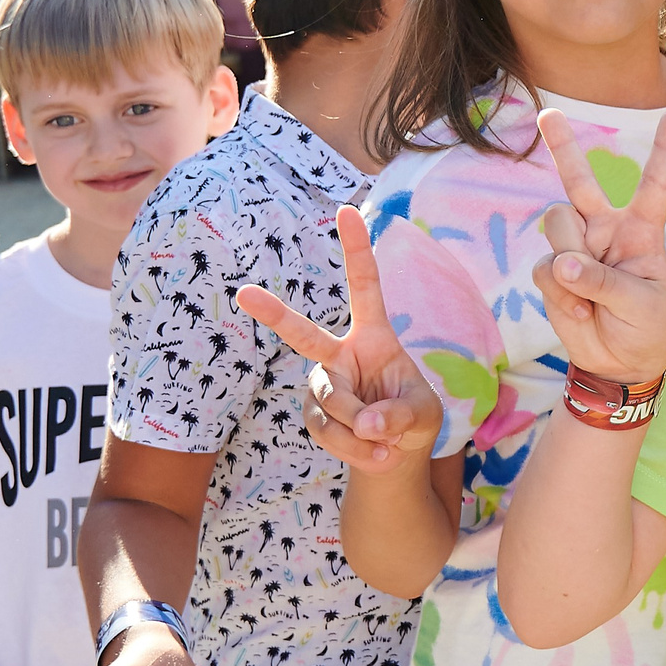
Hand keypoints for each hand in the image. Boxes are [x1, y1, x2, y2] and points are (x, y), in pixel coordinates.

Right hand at [237, 205, 441, 473]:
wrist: (395, 456)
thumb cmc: (412, 420)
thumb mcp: (421, 415)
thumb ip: (398, 415)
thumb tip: (364, 423)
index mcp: (374, 337)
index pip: (365, 287)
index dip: (356, 250)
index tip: (346, 210)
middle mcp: (341, 355)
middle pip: (304, 335)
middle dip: (275, 314)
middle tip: (244, 293)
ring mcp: (322, 384)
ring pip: (330, 402)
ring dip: (360, 429)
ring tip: (387, 445)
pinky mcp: (313, 414)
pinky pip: (326, 431)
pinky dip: (354, 449)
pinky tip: (377, 455)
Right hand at [528, 110, 665, 384]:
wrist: (622, 365)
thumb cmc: (647, 327)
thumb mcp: (642, 304)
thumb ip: (605, 282)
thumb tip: (565, 264)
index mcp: (641, 231)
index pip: (654, 184)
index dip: (664, 151)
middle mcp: (605, 231)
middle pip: (579, 182)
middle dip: (562, 146)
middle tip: (547, 114)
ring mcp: (576, 250)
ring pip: (558, 224)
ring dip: (570, 256)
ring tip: (589, 292)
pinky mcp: (553, 274)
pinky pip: (545, 269)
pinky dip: (560, 293)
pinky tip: (581, 312)